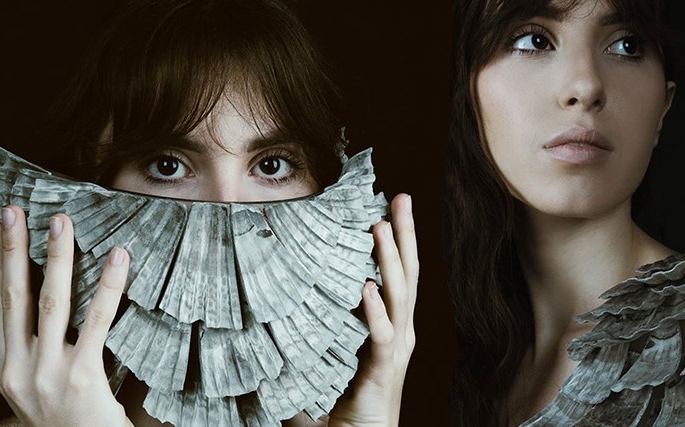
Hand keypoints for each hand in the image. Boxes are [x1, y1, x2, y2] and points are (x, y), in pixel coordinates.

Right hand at [0, 205, 132, 426]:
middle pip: (13, 297)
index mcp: (4, 371)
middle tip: (13, 211)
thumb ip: (30, 355)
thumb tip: (35, 304)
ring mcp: (47, 375)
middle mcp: (19, 371)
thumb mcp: (34, 392)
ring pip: (49, 303)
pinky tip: (117, 259)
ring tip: (59, 223)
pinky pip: (95, 322)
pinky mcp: (81, 379)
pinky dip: (107, 286)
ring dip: (54, 257)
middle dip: (13, 249)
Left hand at [328, 194, 418, 426]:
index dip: (398, 241)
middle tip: (400, 197)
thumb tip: (277, 305)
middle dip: (404, 234)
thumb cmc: (345, 401)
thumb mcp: (330, 355)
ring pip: (398, 295)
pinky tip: (366, 287)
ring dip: (389, 260)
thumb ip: (315, 330)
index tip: (390, 207)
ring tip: (380, 226)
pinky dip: (374, 310)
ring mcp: (396, 349)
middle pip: (407, 274)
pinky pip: (380, 335)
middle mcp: (400, 332)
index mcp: (391, 326)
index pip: (398, 274)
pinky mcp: (383, 369)